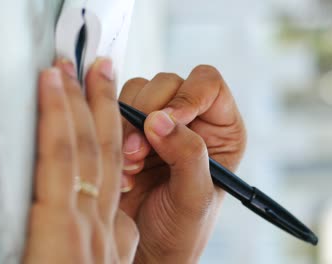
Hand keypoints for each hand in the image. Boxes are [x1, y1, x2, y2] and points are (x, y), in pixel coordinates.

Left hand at [23, 58, 138, 263]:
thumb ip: (112, 244)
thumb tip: (115, 220)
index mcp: (114, 238)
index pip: (115, 175)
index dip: (112, 134)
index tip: (104, 109)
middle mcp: (104, 224)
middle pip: (106, 151)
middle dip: (102, 104)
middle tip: (97, 69)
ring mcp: (85, 223)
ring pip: (85, 146)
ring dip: (77, 100)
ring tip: (68, 68)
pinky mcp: (60, 227)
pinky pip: (60, 158)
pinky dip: (55, 115)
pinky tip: (49, 86)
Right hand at [118, 65, 246, 262]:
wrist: (146, 249)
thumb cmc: (181, 229)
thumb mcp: (195, 197)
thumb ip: (187, 155)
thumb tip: (160, 118)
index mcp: (221, 129)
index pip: (208, 84)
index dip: (187, 95)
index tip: (167, 121)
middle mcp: (190, 120)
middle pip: (167, 84)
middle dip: (148, 115)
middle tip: (138, 153)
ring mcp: (157, 124)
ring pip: (136, 93)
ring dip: (127, 126)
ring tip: (130, 165)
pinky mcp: (128, 131)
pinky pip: (113, 112)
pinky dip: (111, 134)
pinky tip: (122, 169)